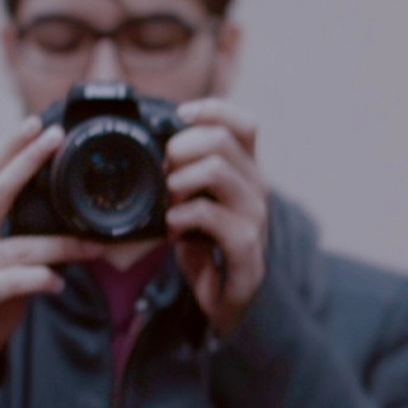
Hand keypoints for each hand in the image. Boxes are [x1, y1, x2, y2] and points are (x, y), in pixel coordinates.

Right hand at [0, 115, 103, 391]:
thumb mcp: (1, 263)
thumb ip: (24, 238)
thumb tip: (70, 220)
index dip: (11, 148)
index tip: (36, 123)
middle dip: (25, 161)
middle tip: (54, 139)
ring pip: (17, 246)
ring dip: (61, 245)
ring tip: (93, 245)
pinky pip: (8, 283)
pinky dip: (37, 280)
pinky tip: (57, 284)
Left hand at [164, 98, 267, 335]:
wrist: (223, 297)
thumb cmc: (205, 243)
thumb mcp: (193, 199)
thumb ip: (183, 170)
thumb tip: (152, 141)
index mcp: (245, 171)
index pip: (243, 123)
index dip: (212, 109)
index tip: (179, 115)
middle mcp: (255, 188)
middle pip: (221, 140)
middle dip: (181, 148)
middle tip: (164, 170)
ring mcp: (254, 217)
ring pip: (217, 170)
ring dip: (180, 181)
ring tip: (170, 200)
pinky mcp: (245, 247)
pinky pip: (211, 215)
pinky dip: (182, 216)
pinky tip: (173, 228)